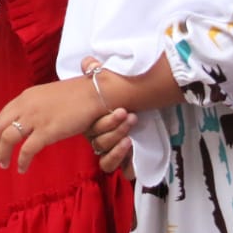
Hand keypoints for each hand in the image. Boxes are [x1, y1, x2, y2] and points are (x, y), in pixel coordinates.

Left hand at [0, 76, 106, 172]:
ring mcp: (35, 118)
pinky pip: (27, 150)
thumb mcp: (47, 96)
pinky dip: (21, 161)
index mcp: (25, 97)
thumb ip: (35, 107)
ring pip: (8, 138)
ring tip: (4, 165)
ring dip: (3, 154)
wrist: (94, 93)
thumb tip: (28, 123)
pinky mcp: (47, 131)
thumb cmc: (76, 96)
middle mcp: (25, 106)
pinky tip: (22, 168)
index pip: (2, 116)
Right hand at [80, 57, 136, 175]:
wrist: (143, 101)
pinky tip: (133, 155)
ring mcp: (111, 151)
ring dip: (117, 148)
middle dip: (115, 130)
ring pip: (106, 158)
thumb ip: (95, 71)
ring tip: (131, 136)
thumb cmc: (120, 94)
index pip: (91, 128)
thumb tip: (89, 63)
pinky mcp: (125, 162)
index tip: (123, 110)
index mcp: (91, 123)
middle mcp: (98, 138)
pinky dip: (125, 164)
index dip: (105, 122)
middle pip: (99, 142)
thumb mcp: (107, 82)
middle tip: (131, 117)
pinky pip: (119, 170)